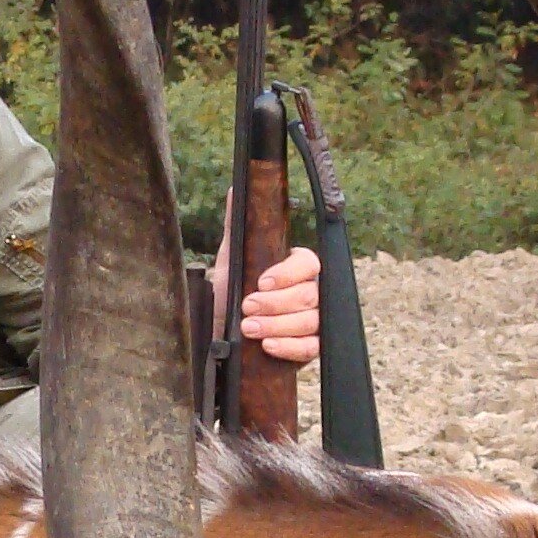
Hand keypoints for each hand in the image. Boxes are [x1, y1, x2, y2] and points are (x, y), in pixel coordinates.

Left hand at [208, 235, 322, 367]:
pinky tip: (268, 345)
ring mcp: (315, 320)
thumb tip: (235, 189)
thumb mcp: (230, 260)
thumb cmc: (231, 293)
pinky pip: (310, 348)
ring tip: (249, 327)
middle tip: (246, 306)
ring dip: (277, 325)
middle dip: (274, 303)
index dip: (287, 273)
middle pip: (308, 295)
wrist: (223, 332)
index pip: (308, 263)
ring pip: (310, 321)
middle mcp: (312, 291)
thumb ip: (236, 226)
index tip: (261, 282)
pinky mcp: (311, 347)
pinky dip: (289, 347)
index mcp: (298, 267)